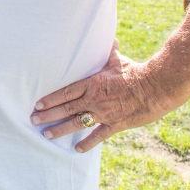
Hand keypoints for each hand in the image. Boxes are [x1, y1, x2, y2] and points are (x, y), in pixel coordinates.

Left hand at [31, 40, 169, 152]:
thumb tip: (110, 40)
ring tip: (47, 135)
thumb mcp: (119, 60)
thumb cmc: (136, 72)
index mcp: (92, 83)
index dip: (50, 99)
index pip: (65, 92)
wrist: (156, 87)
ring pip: (77, 123)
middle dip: (48, 115)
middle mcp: (94, 99)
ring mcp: (103, 113)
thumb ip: (110, 52)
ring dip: (60, 129)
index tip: (37, 104)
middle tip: (33, 121)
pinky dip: (87, 143)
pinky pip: (98, 135)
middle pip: (66, 108)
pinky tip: (77, 150)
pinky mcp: (115, 124)